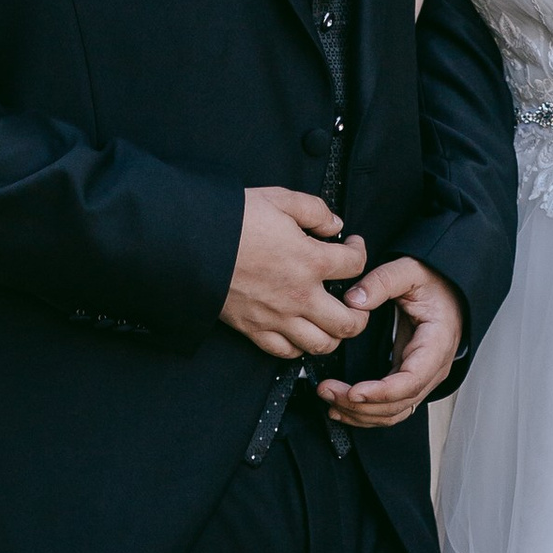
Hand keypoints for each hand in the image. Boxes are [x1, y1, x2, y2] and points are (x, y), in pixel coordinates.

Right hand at [221, 189, 368, 359]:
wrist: (190, 242)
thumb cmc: (232, 220)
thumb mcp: (279, 199)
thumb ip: (314, 210)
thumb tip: (335, 225)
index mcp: (310, 260)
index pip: (356, 265)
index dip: (360, 252)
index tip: (353, 246)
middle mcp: (300, 295)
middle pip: (349, 322)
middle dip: (361, 313)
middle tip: (358, 302)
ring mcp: (277, 317)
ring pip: (322, 345)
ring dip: (334, 336)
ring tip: (333, 321)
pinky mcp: (254, 329)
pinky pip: (285, 352)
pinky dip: (298, 347)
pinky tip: (300, 333)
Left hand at [318, 257, 466, 431]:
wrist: (449, 289)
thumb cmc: (435, 283)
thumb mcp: (409, 271)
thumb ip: (382, 282)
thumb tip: (354, 301)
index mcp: (436, 344)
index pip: (411, 381)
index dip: (381, 392)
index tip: (353, 392)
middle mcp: (433, 368)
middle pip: (398, 403)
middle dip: (360, 405)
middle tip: (327, 390)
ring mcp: (422, 378)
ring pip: (393, 412)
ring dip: (360, 414)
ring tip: (329, 399)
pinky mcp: (409, 380)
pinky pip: (391, 407)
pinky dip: (367, 413)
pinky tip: (343, 408)